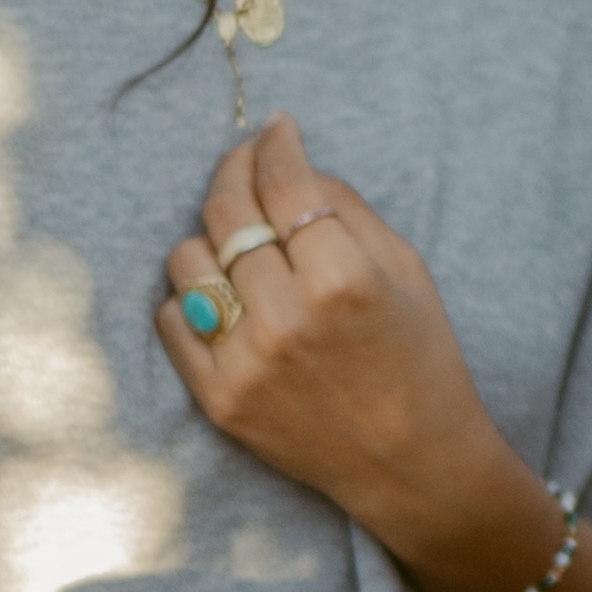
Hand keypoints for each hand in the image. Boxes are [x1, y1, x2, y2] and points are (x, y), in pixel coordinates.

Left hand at [155, 117, 502, 549]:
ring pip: (186, 260)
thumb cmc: (419, 357)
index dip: (274, 144)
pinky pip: (171, 320)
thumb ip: (346, 209)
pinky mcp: (217, 398)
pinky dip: (192, 299)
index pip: (283, 183)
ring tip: (238, 245)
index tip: (274, 130)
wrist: (410, 462)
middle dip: (235, 171)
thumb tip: (290, 161)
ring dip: (209, 241)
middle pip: (226, 211)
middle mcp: (287, 317)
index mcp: (343, 278)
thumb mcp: (406, 270)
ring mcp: (245, 361)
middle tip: (247, 163)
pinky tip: (226, 298)